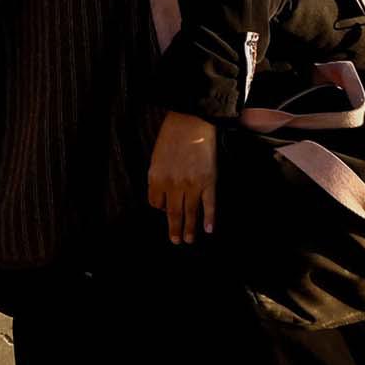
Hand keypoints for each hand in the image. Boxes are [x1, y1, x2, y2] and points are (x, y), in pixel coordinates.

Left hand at [148, 111, 217, 243]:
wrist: (191, 122)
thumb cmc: (171, 137)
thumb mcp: (156, 158)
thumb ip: (158, 177)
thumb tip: (162, 195)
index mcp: (156, 178)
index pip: (156, 203)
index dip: (161, 208)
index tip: (166, 210)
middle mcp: (172, 185)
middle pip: (172, 213)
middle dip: (174, 229)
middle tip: (176, 241)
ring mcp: (191, 185)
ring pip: (189, 213)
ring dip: (189, 229)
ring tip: (188, 240)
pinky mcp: (208, 182)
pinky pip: (209, 205)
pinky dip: (209, 219)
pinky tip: (208, 229)